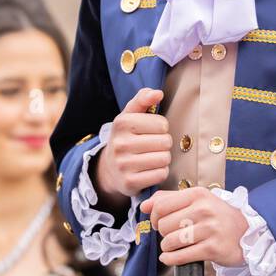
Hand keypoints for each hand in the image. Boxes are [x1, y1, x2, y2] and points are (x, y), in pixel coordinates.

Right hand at [94, 87, 171, 201]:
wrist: (110, 167)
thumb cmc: (126, 136)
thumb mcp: (130, 114)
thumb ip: (143, 99)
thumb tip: (158, 93)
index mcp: (122, 122)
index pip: (162, 124)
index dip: (161, 128)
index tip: (151, 131)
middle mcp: (120, 143)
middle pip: (165, 142)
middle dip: (164, 144)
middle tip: (153, 145)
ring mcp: (123, 164)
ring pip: (164, 159)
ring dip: (164, 158)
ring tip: (152, 157)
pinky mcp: (130, 182)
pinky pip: (161, 175)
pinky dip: (160, 172)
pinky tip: (150, 169)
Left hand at [142, 186, 247, 266]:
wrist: (248, 232)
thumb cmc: (219, 216)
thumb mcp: (198, 200)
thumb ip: (169, 199)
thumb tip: (144, 205)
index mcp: (198, 194)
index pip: (161, 205)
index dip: (153, 217)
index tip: (157, 223)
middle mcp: (204, 210)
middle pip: (163, 224)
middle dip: (163, 233)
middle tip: (171, 234)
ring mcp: (209, 229)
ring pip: (171, 241)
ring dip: (167, 247)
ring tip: (175, 246)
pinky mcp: (212, 249)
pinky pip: (181, 256)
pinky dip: (171, 259)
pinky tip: (171, 257)